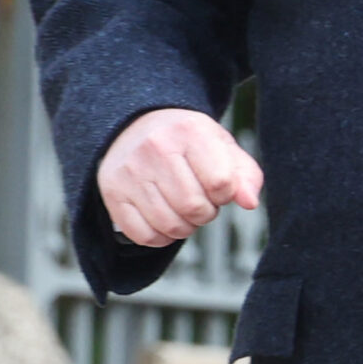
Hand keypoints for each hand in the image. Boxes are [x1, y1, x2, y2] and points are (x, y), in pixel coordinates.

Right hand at [96, 109, 261, 246]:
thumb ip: (245, 175)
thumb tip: (250, 203)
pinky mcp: (112, 193)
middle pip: (194, 207)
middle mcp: (156, 148)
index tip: (220, 188)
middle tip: (202, 201)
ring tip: (185, 210)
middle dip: (207, 213)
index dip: (227, 195)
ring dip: (186, 227)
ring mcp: (130, 172)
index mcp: (190, 131)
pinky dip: (161, 238)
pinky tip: (165, 221)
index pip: (221, 183)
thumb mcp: (222, 146)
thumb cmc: (187, 140)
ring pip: (170, 225)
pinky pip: (143, 235)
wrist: (136, 125)